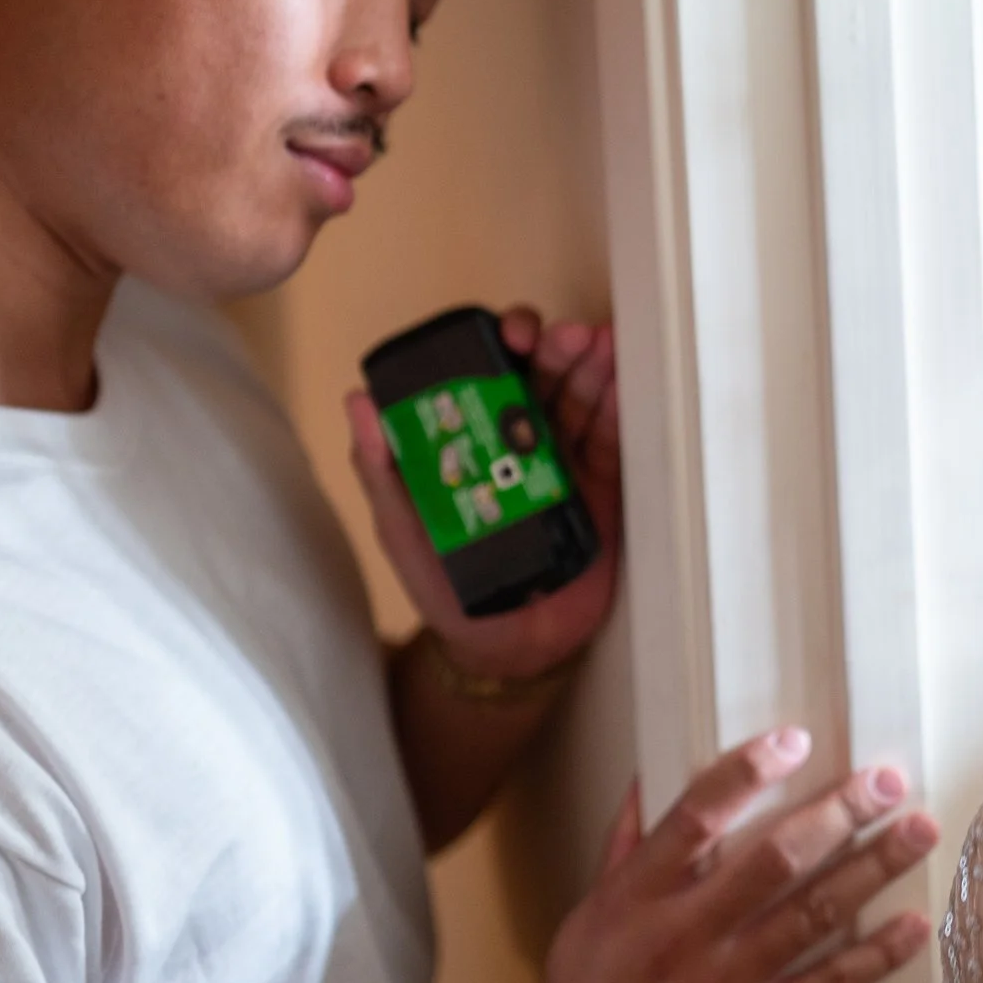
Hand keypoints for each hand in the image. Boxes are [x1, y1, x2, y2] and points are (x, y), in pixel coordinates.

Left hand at [346, 308, 622, 680]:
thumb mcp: (401, 525)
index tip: (509, 334)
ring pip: (580, 398)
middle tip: (565, 338)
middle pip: (542, 374)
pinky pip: (611, 441)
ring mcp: (564, 460)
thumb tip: (357, 402)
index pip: (488, 371)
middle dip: (556, 348)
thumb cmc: (443, 584)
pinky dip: (620, 409)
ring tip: (601, 348)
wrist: (501, 647)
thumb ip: (382, 468)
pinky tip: (625, 386)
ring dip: (592, 367)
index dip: (500, 342)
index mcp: (474, 435)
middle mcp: (521, 436)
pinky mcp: (601, 490)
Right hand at [519, 728, 940, 982]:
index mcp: (637, 898)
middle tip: (888, 779)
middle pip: (775, 857)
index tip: (795, 739)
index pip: (697, 816)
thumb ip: (623, 850)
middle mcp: (685, 934)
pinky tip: (914, 925)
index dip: (748, 771)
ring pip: (813, 913)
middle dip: (839, 812)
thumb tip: (645, 778)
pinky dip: (876, 956)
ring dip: (874, 868)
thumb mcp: (587, 922)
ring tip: (920, 831)